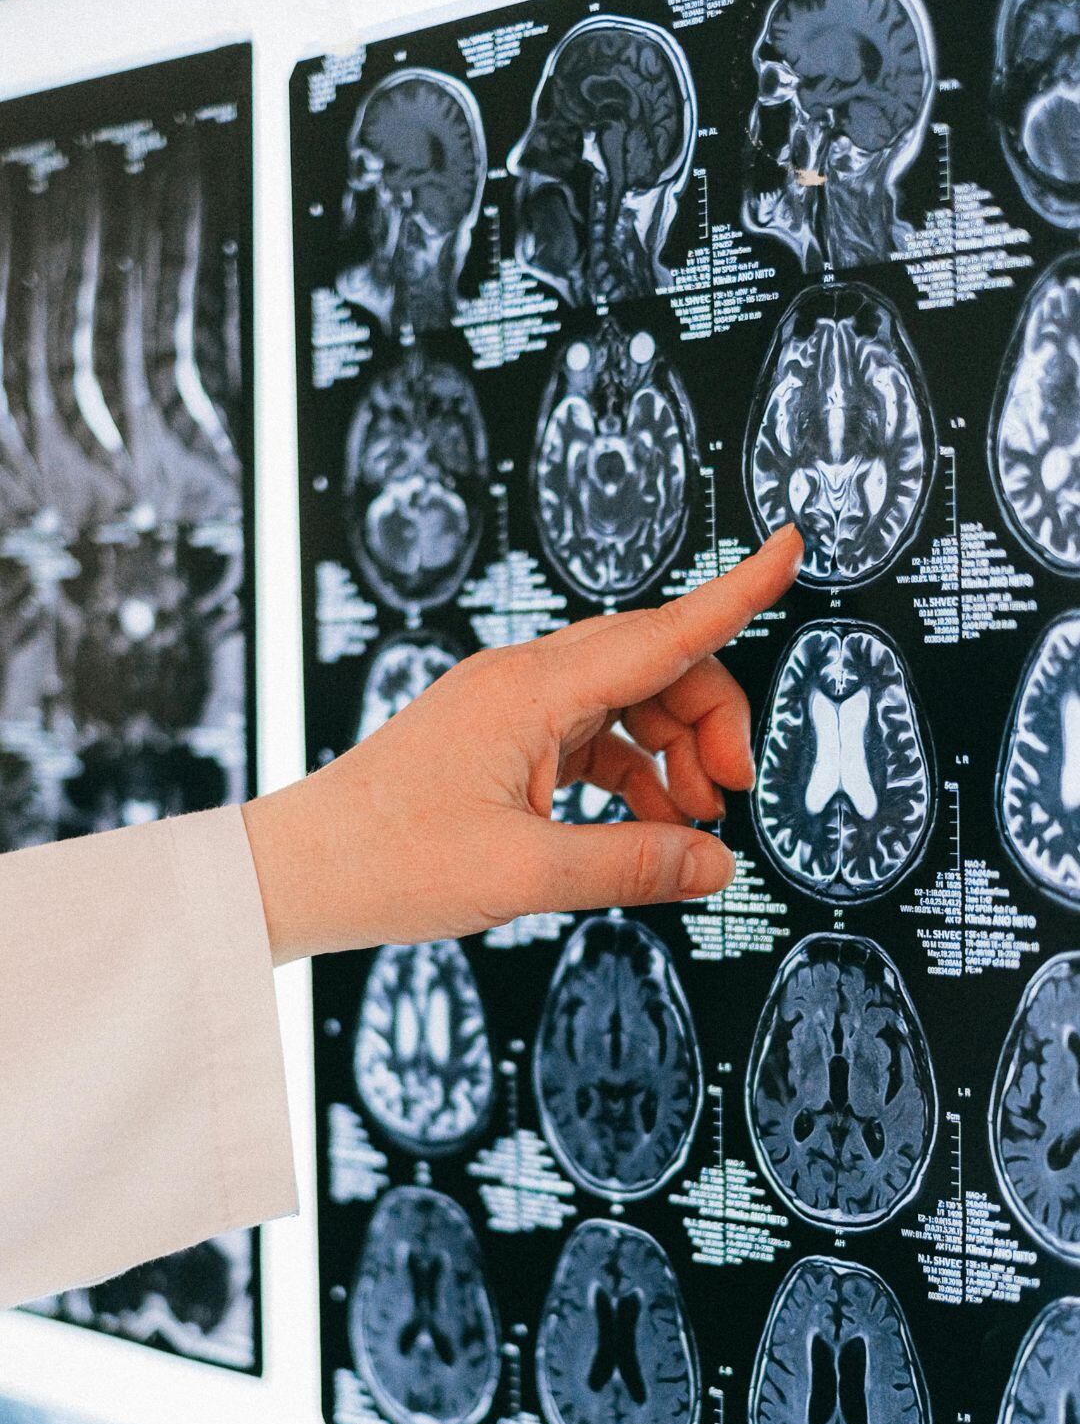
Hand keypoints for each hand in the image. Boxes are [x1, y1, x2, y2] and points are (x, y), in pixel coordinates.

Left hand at [243, 524, 802, 962]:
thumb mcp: (522, 874)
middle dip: (708, 720)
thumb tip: (715, 864)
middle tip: (729, 796)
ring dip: (671, 754)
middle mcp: (521, 682)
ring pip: (625, 705)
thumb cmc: (384, 862)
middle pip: (652, 667)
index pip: (660, 632)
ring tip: (692, 824)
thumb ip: (631, 865)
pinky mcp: (497, 742)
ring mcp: (508, 709)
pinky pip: (589, 739)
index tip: (789, 549)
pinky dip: (629, 775)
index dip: (734, 595)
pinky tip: (646, 826)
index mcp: (528, 689)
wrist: (296, 873)